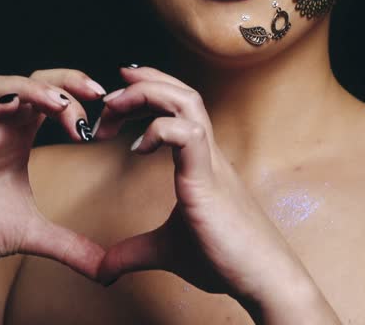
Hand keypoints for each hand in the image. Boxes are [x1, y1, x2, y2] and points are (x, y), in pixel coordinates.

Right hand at [0, 69, 106, 279]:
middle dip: (64, 81)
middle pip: (30, 82)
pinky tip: (8, 108)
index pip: (50, 97)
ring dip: (28, 89)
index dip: (78, 99)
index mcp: (16, 136)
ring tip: (58, 104)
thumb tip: (107, 270)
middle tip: (96, 94)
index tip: (104, 118)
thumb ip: (69, 246)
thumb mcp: (31, 234)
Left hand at [91, 66, 319, 310]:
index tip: (116, 99)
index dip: (148, 90)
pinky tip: (138, 150)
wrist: (263, 279)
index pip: (179, 104)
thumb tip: (101, 270)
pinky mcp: (208, 182)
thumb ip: (130, 253)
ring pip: (187, 103)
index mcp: (200, 161)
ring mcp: (210, 164)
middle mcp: (208, 153)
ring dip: (147, 95)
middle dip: (141, 85)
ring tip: (115, 109)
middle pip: (181, 93)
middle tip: (106, 102)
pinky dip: (159, 131)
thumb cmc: (224, 259)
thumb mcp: (164, 250)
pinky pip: (188, 137)